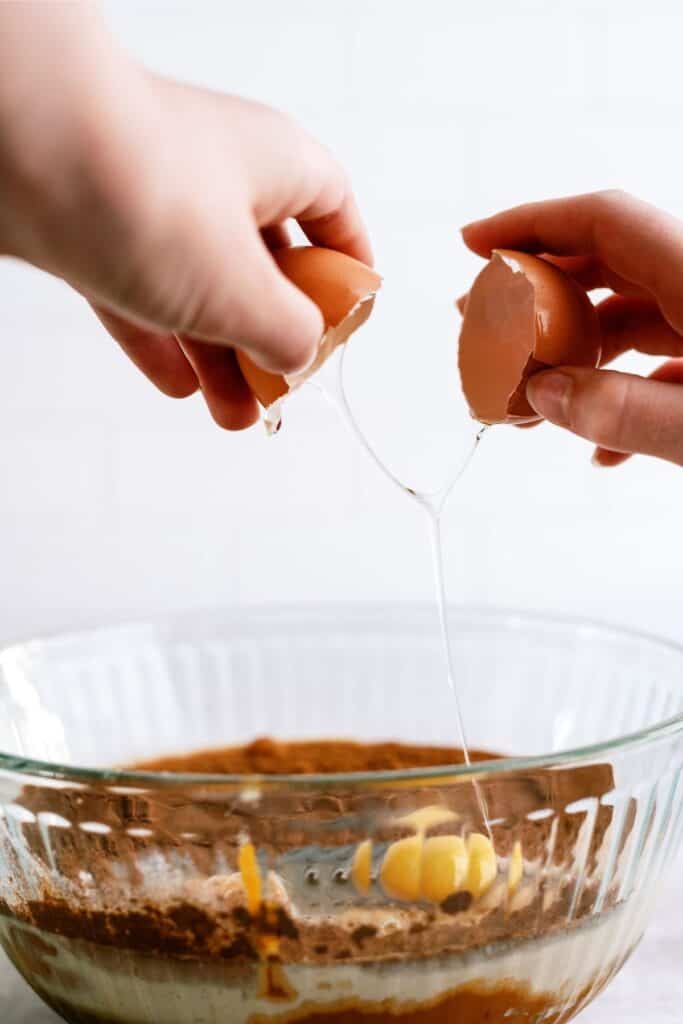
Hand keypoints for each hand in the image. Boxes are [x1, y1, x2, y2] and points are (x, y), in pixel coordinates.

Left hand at [0, 4, 370, 429]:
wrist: (20, 148)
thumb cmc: (145, 190)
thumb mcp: (243, 286)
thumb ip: (287, 331)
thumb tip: (300, 355)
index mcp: (274, 164)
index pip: (332, 212)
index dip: (347, 270)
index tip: (351, 319)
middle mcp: (216, 173)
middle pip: (265, 264)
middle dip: (273, 338)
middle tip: (280, 391)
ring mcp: (152, 199)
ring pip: (201, 286)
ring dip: (220, 356)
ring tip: (234, 414)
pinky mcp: (94, 226)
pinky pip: (142, 292)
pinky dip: (162, 340)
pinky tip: (178, 385)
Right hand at [462, 190, 682, 466]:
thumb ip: (624, 410)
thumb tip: (542, 394)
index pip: (603, 221)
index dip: (532, 224)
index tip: (471, 244)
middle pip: (610, 265)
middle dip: (539, 292)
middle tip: (481, 322)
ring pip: (635, 319)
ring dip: (576, 356)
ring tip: (528, 396)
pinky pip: (664, 364)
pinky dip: (625, 395)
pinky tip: (602, 450)